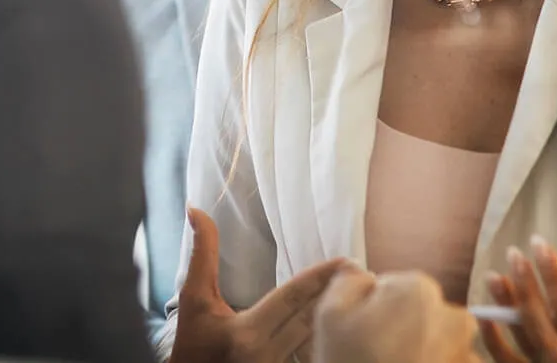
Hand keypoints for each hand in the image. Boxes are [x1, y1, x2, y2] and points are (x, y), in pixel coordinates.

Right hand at [170, 208, 348, 362]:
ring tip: (362, 295)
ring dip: (338, 318)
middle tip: (365, 273)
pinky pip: (312, 356)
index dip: (321, 278)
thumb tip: (196, 209)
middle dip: (340, 295)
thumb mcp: (194, 297)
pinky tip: (343, 325)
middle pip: (313, 319)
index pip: (293, 298)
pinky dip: (327, 339)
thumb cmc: (192, 341)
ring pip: (318, 340)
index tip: (346, 261)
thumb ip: (202, 253)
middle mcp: (266, 354)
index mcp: (248, 331)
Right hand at [313, 267, 480, 362]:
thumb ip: (349, 280)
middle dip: (405, 328)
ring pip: (441, 341)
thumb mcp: (329, 314)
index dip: (377, 307)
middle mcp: (453, 316)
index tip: (366, 332)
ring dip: (424, 352)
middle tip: (379, 354)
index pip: (396, 286)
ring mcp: (467, 353)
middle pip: (423, 311)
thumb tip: (362, 274)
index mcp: (419, 291)